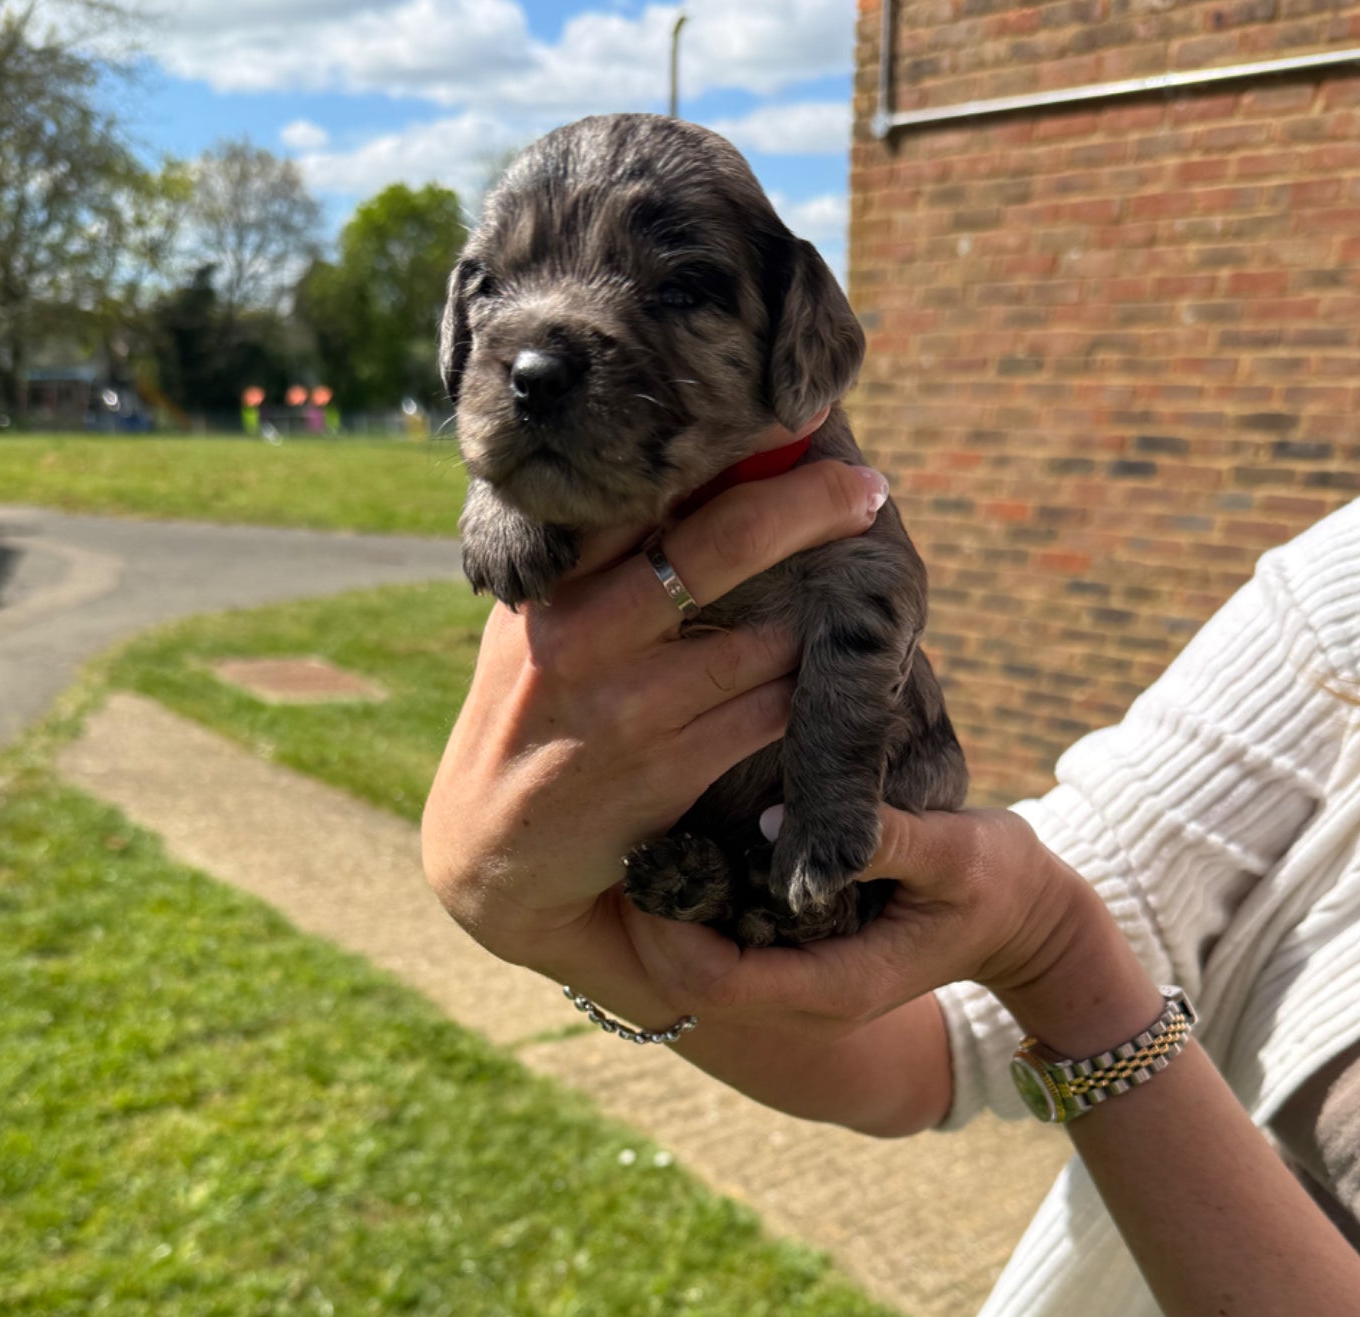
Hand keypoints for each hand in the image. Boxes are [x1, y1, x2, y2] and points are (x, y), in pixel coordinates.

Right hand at [421, 421, 887, 987]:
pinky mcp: (663, 774)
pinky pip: (767, 719)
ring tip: (865, 589)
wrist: (491, 858)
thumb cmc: (529, 721)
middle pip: (717, 544)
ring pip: (762, 639)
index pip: (638, 489)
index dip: (724, 449)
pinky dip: (807, 697)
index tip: (791, 415)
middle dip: (807, 507)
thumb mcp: (532, 630)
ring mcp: (624, 707)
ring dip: (819, 618)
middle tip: (868, 491)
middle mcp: (579, 635)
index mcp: (550, 584)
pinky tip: (832, 682)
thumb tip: (668, 474)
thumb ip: (587, 563)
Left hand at [625, 801, 1161, 1055]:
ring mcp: (795, 983)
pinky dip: (692, 896)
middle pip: (684, 977)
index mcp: (832, 988)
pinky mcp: (792, 954)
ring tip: (640, 825)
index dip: (664, 926)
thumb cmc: (998, 883)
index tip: (648, 854)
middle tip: (624, 833)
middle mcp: (801, 997)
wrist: (1026, 919)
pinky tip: (681, 830)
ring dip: (662, 905)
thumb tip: (787, 815)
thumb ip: (881, 840)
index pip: (712, 979)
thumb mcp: (958, 851)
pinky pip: (718, 939)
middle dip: (646, 916)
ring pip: (693, 961)